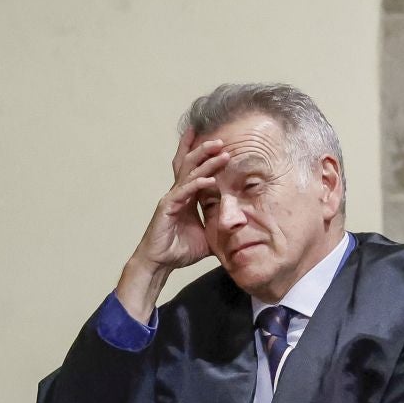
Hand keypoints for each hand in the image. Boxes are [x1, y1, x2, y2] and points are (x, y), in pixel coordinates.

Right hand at [114, 131, 231, 321]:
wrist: (161, 263)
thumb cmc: (180, 250)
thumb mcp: (209, 238)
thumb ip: (221, 230)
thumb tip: (242, 234)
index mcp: (187, 197)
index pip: (195, 170)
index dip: (203, 156)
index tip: (217, 143)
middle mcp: (178, 193)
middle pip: (191, 164)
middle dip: (205, 150)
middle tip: (221, 139)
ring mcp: (172, 198)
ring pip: (189, 173)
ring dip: (205, 161)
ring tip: (220, 150)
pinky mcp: (167, 207)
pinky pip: (184, 192)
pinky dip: (196, 184)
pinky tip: (209, 179)